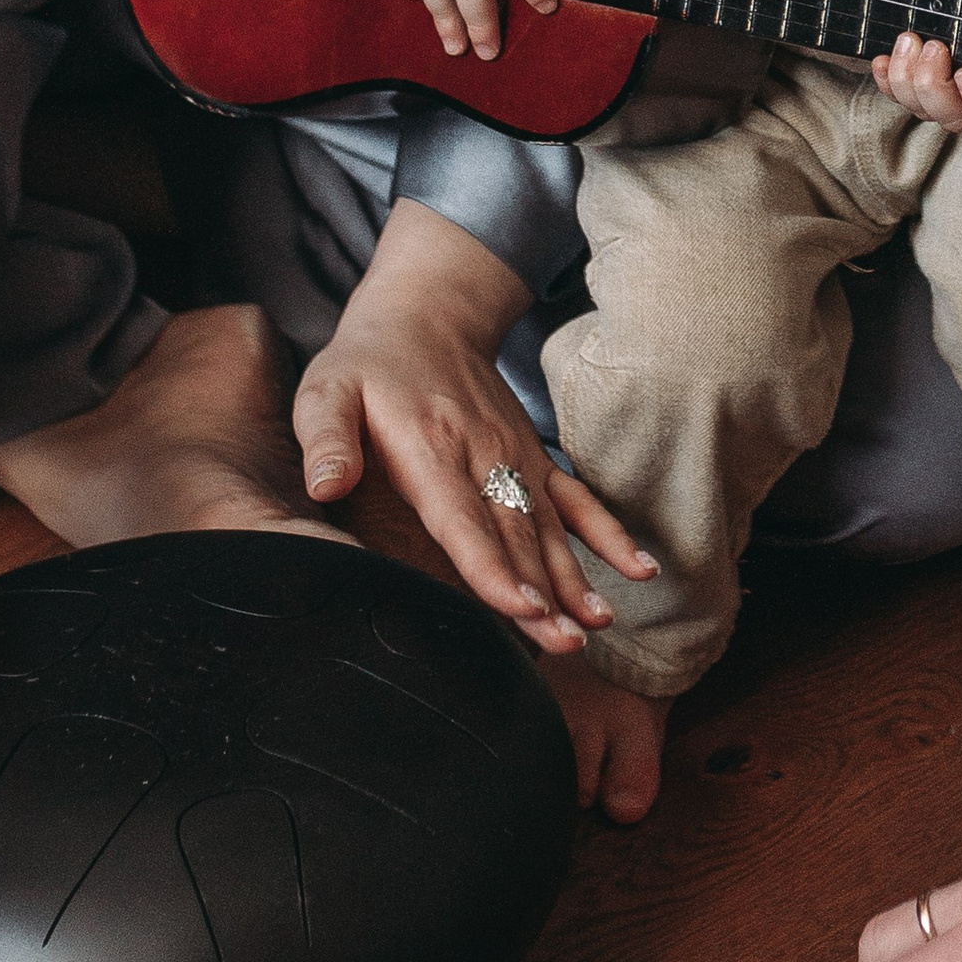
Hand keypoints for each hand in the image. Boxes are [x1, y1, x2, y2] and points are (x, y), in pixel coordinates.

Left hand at [293, 201, 654, 646]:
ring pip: (550, 529)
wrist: (426, 315)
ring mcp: (516, 459)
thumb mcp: (327, 390)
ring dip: (574, 580)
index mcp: (430, 450)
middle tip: (565, 645)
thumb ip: (325, 437)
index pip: (464, 520)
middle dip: (542, 595)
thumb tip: (324, 485)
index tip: (521, 608)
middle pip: (516, 537)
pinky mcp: (533, 459)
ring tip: (594, 626)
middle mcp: (483, 458)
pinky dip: (608, 537)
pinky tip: (638, 571)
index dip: (492, 568)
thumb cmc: (367, 365)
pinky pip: (577, 502)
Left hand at [872, 0, 961, 133]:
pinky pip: (901, 97)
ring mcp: (952, 98)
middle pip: (955, 118)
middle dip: (934, 86)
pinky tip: (880, 58)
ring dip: (906, 82)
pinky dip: (887, 81)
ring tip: (907, 40)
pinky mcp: (925, 88)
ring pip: (923, 111)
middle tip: (932, 45)